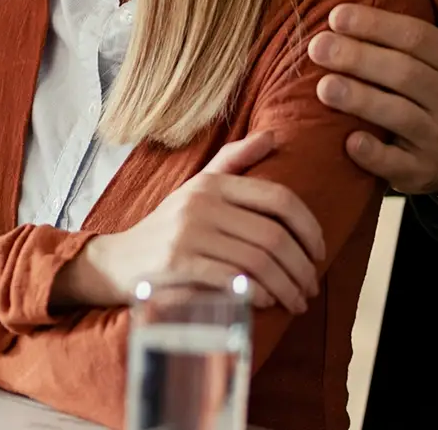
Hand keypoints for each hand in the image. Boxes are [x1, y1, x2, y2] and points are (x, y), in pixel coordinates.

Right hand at [59, 132, 325, 313]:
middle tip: (310, 288)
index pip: (279, 199)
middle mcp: (200, 203)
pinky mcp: (177, 263)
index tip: (319, 253)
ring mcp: (187, 233)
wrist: (118, 260)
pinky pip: (233, 279)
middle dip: (302, 268)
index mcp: (212, 184)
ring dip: (287, 287)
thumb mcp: (197, 188)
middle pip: (274, 236)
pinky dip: (258, 294)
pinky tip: (266, 302)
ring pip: (259, 261)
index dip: (310, 228)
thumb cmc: (166, 227)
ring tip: (296, 302)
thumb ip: (233, 161)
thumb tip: (273, 136)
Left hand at [309, 0, 437, 194]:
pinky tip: (347, 141)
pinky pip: (398, 165)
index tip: (336, 14)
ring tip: (322, 87)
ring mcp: (437, 137)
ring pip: (399, 117)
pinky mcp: (421, 172)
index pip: (418, 39)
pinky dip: (374, 155)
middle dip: (359, 59)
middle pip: (405, 75)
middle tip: (316, 46)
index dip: (378, 26)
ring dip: (360, 101)